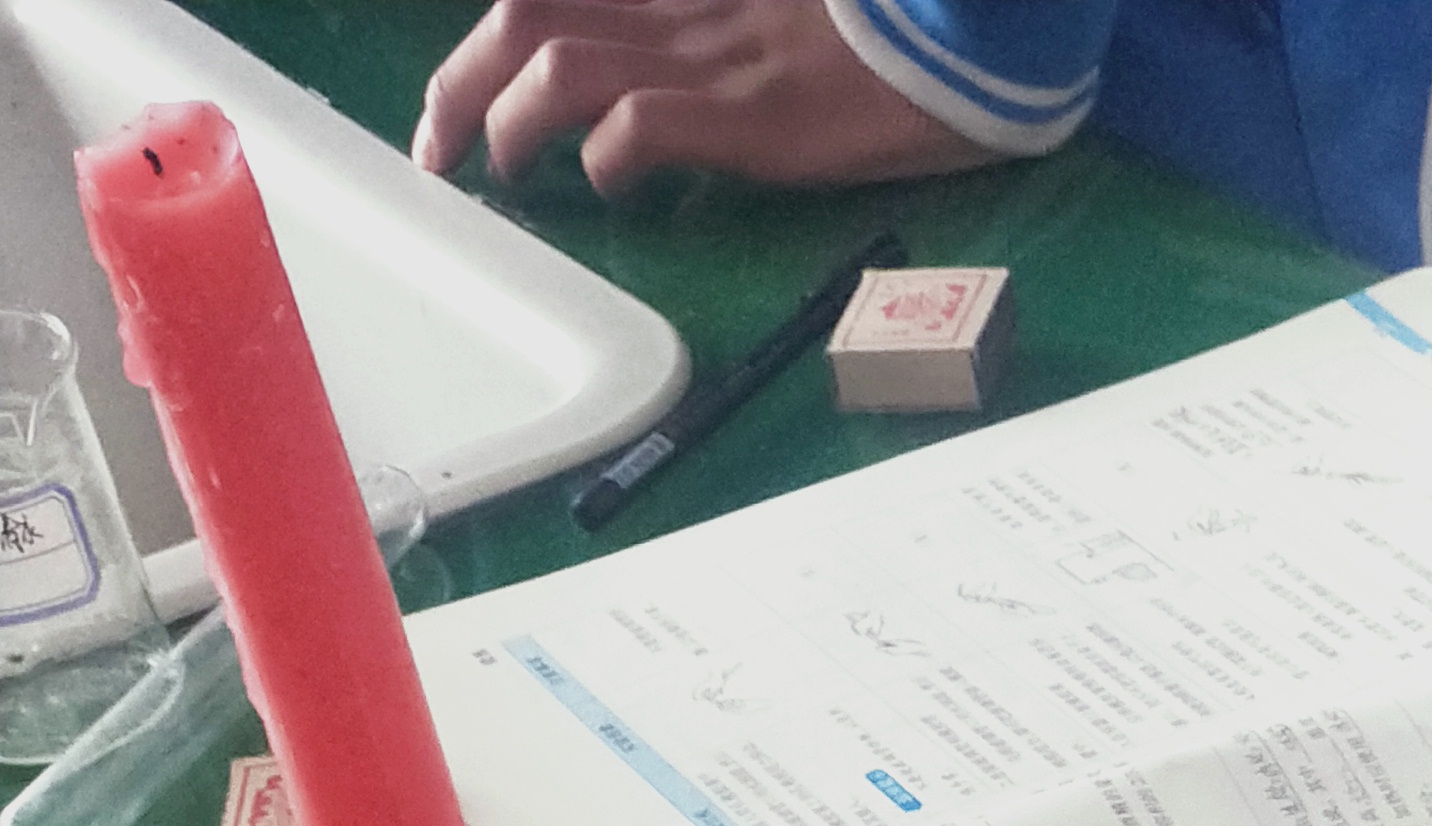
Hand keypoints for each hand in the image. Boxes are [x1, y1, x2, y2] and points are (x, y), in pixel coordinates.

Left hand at [416, 0, 1001, 195]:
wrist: (977, 31)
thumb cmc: (894, 29)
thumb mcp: (784, 10)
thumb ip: (713, 19)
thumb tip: (641, 99)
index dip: (486, 42)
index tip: (461, 97)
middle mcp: (680, 4)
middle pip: (523, 16)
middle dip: (459, 84)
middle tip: (440, 151)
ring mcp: (713, 59)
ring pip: (558, 66)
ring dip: (509, 123)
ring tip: (506, 175)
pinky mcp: (751, 118)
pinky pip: (640, 129)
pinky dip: (602, 160)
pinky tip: (608, 188)